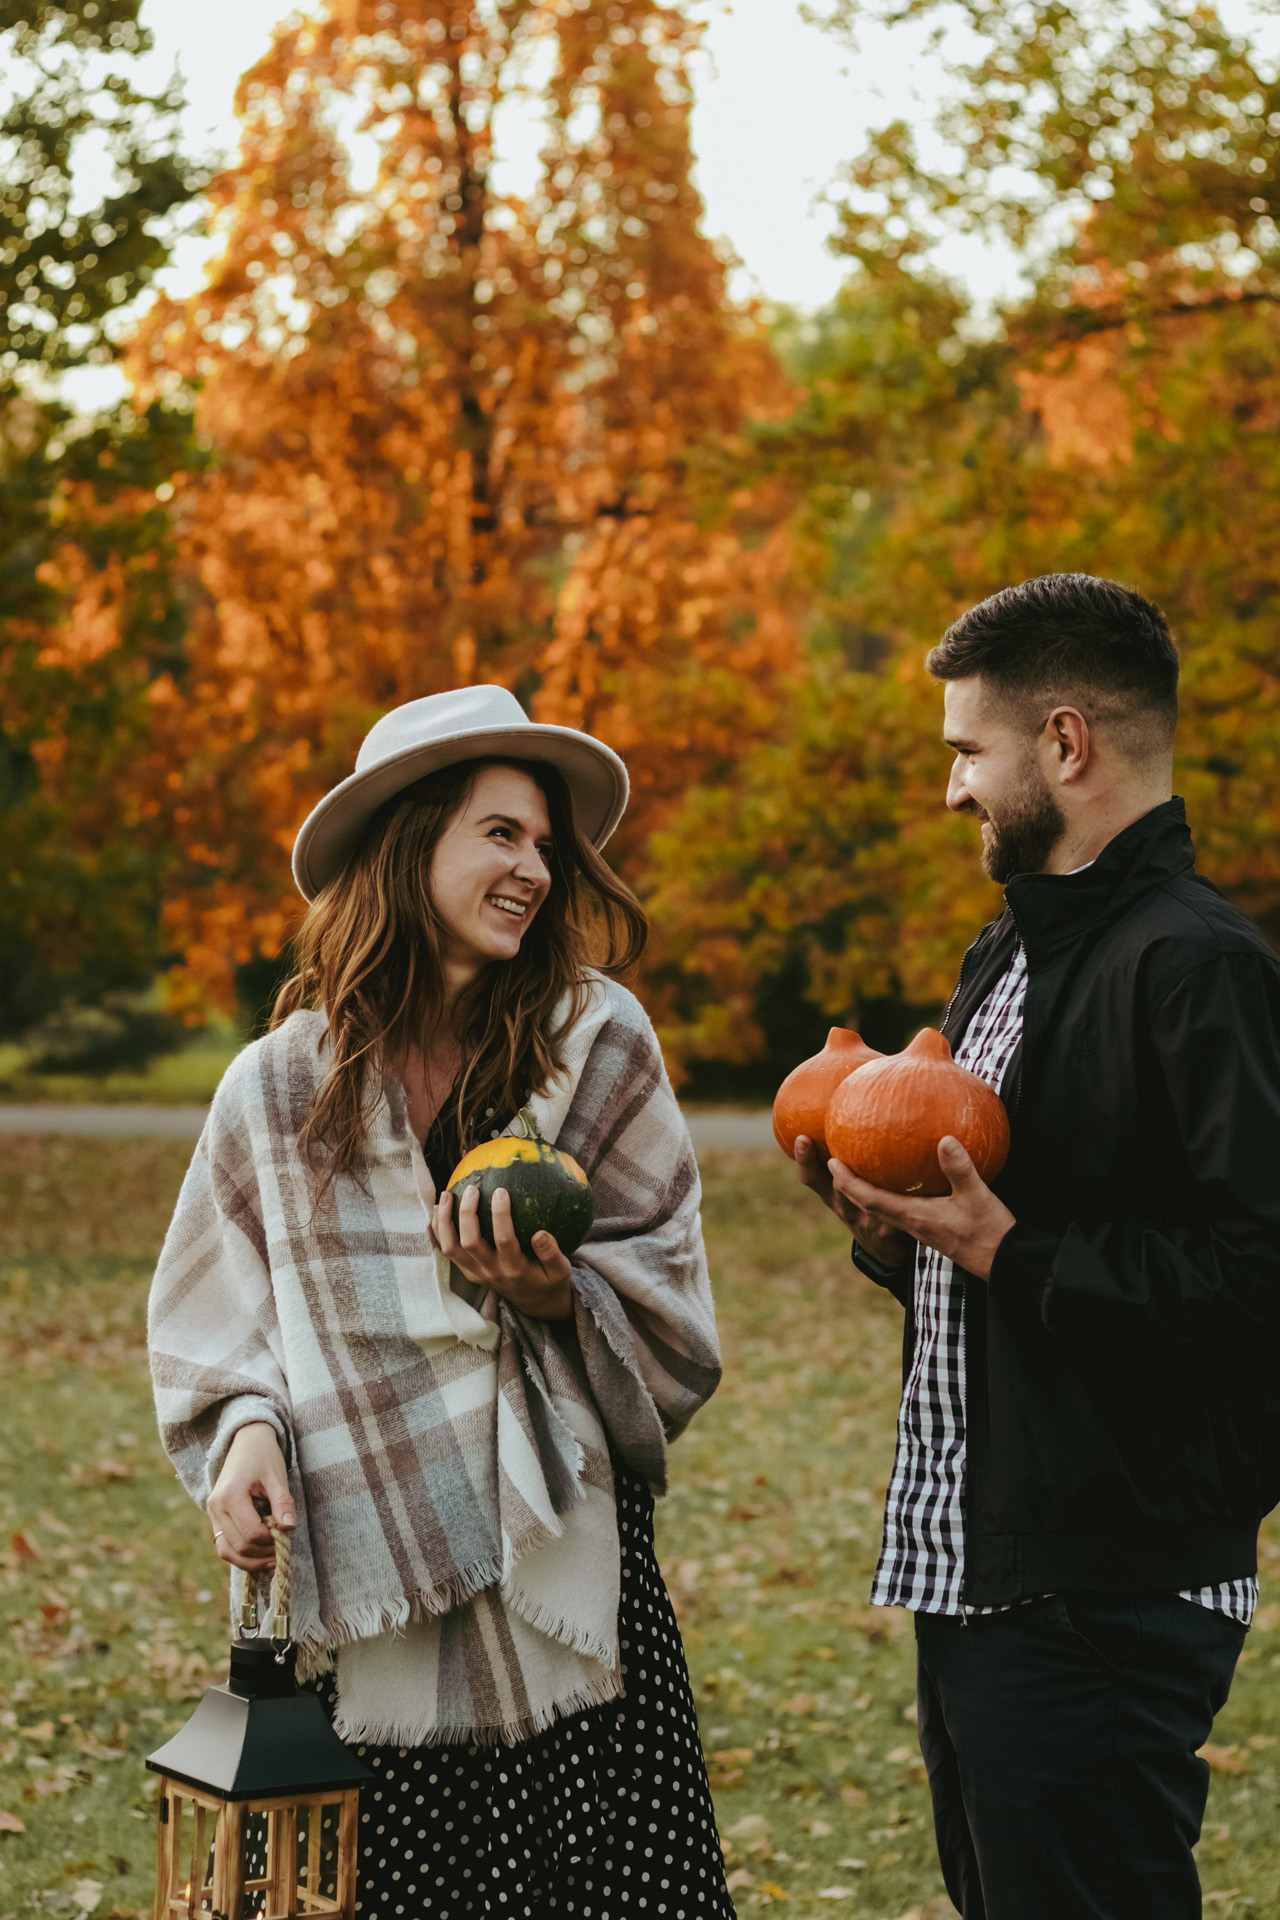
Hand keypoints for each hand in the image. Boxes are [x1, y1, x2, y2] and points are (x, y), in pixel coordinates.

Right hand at [208, 1422, 294, 1573]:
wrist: (246, 1442)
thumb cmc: (263, 1456)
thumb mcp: (277, 1476)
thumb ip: (283, 1502)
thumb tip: (289, 1528)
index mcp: (230, 1495)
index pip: (251, 1533)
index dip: (271, 1540)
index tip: (286, 1535)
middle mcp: (216, 1507)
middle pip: (239, 1547)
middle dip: (262, 1554)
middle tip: (282, 1552)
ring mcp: (212, 1514)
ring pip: (227, 1552)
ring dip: (250, 1562)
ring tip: (272, 1562)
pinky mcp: (215, 1518)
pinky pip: (225, 1546)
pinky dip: (241, 1556)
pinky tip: (260, 1557)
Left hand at [434, 1184, 572, 1320]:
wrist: (535, 1303)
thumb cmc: (548, 1280)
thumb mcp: (560, 1270)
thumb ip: (551, 1253)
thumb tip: (540, 1234)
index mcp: (515, 1269)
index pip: (504, 1240)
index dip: (500, 1216)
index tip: (501, 1191)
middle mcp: (491, 1271)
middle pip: (470, 1243)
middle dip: (467, 1214)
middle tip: (471, 1189)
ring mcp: (476, 1273)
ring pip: (451, 1248)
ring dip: (445, 1221)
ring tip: (446, 1195)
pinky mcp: (468, 1272)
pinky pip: (446, 1251)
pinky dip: (438, 1231)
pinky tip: (437, 1209)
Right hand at [794, 1134, 911, 1270]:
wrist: (888, 1251)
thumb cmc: (871, 1207)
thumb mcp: (860, 1185)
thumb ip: (859, 1157)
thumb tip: (857, 1102)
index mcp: (834, 1195)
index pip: (813, 1178)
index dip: (804, 1159)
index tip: (800, 1137)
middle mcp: (845, 1207)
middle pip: (832, 1187)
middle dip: (822, 1166)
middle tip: (811, 1141)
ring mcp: (865, 1220)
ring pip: (863, 1199)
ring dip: (864, 1182)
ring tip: (871, 1164)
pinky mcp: (888, 1230)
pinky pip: (896, 1209)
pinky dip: (904, 1197)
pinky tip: (922, 1180)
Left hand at [828, 1135, 1015, 1280]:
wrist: (1004, 1263)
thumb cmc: (990, 1232)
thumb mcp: (977, 1196)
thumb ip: (959, 1168)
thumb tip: (944, 1139)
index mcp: (914, 1217)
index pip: (869, 1200)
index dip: (848, 1182)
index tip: (832, 1163)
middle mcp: (911, 1223)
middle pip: (868, 1205)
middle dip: (848, 1185)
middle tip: (835, 1161)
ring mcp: (919, 1227)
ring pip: (881, 1208)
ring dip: (864, 1191)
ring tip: (858, 1167)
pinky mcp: (930, 1228)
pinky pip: (898, 1209)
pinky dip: (887, 1194)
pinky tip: (897, 1179)